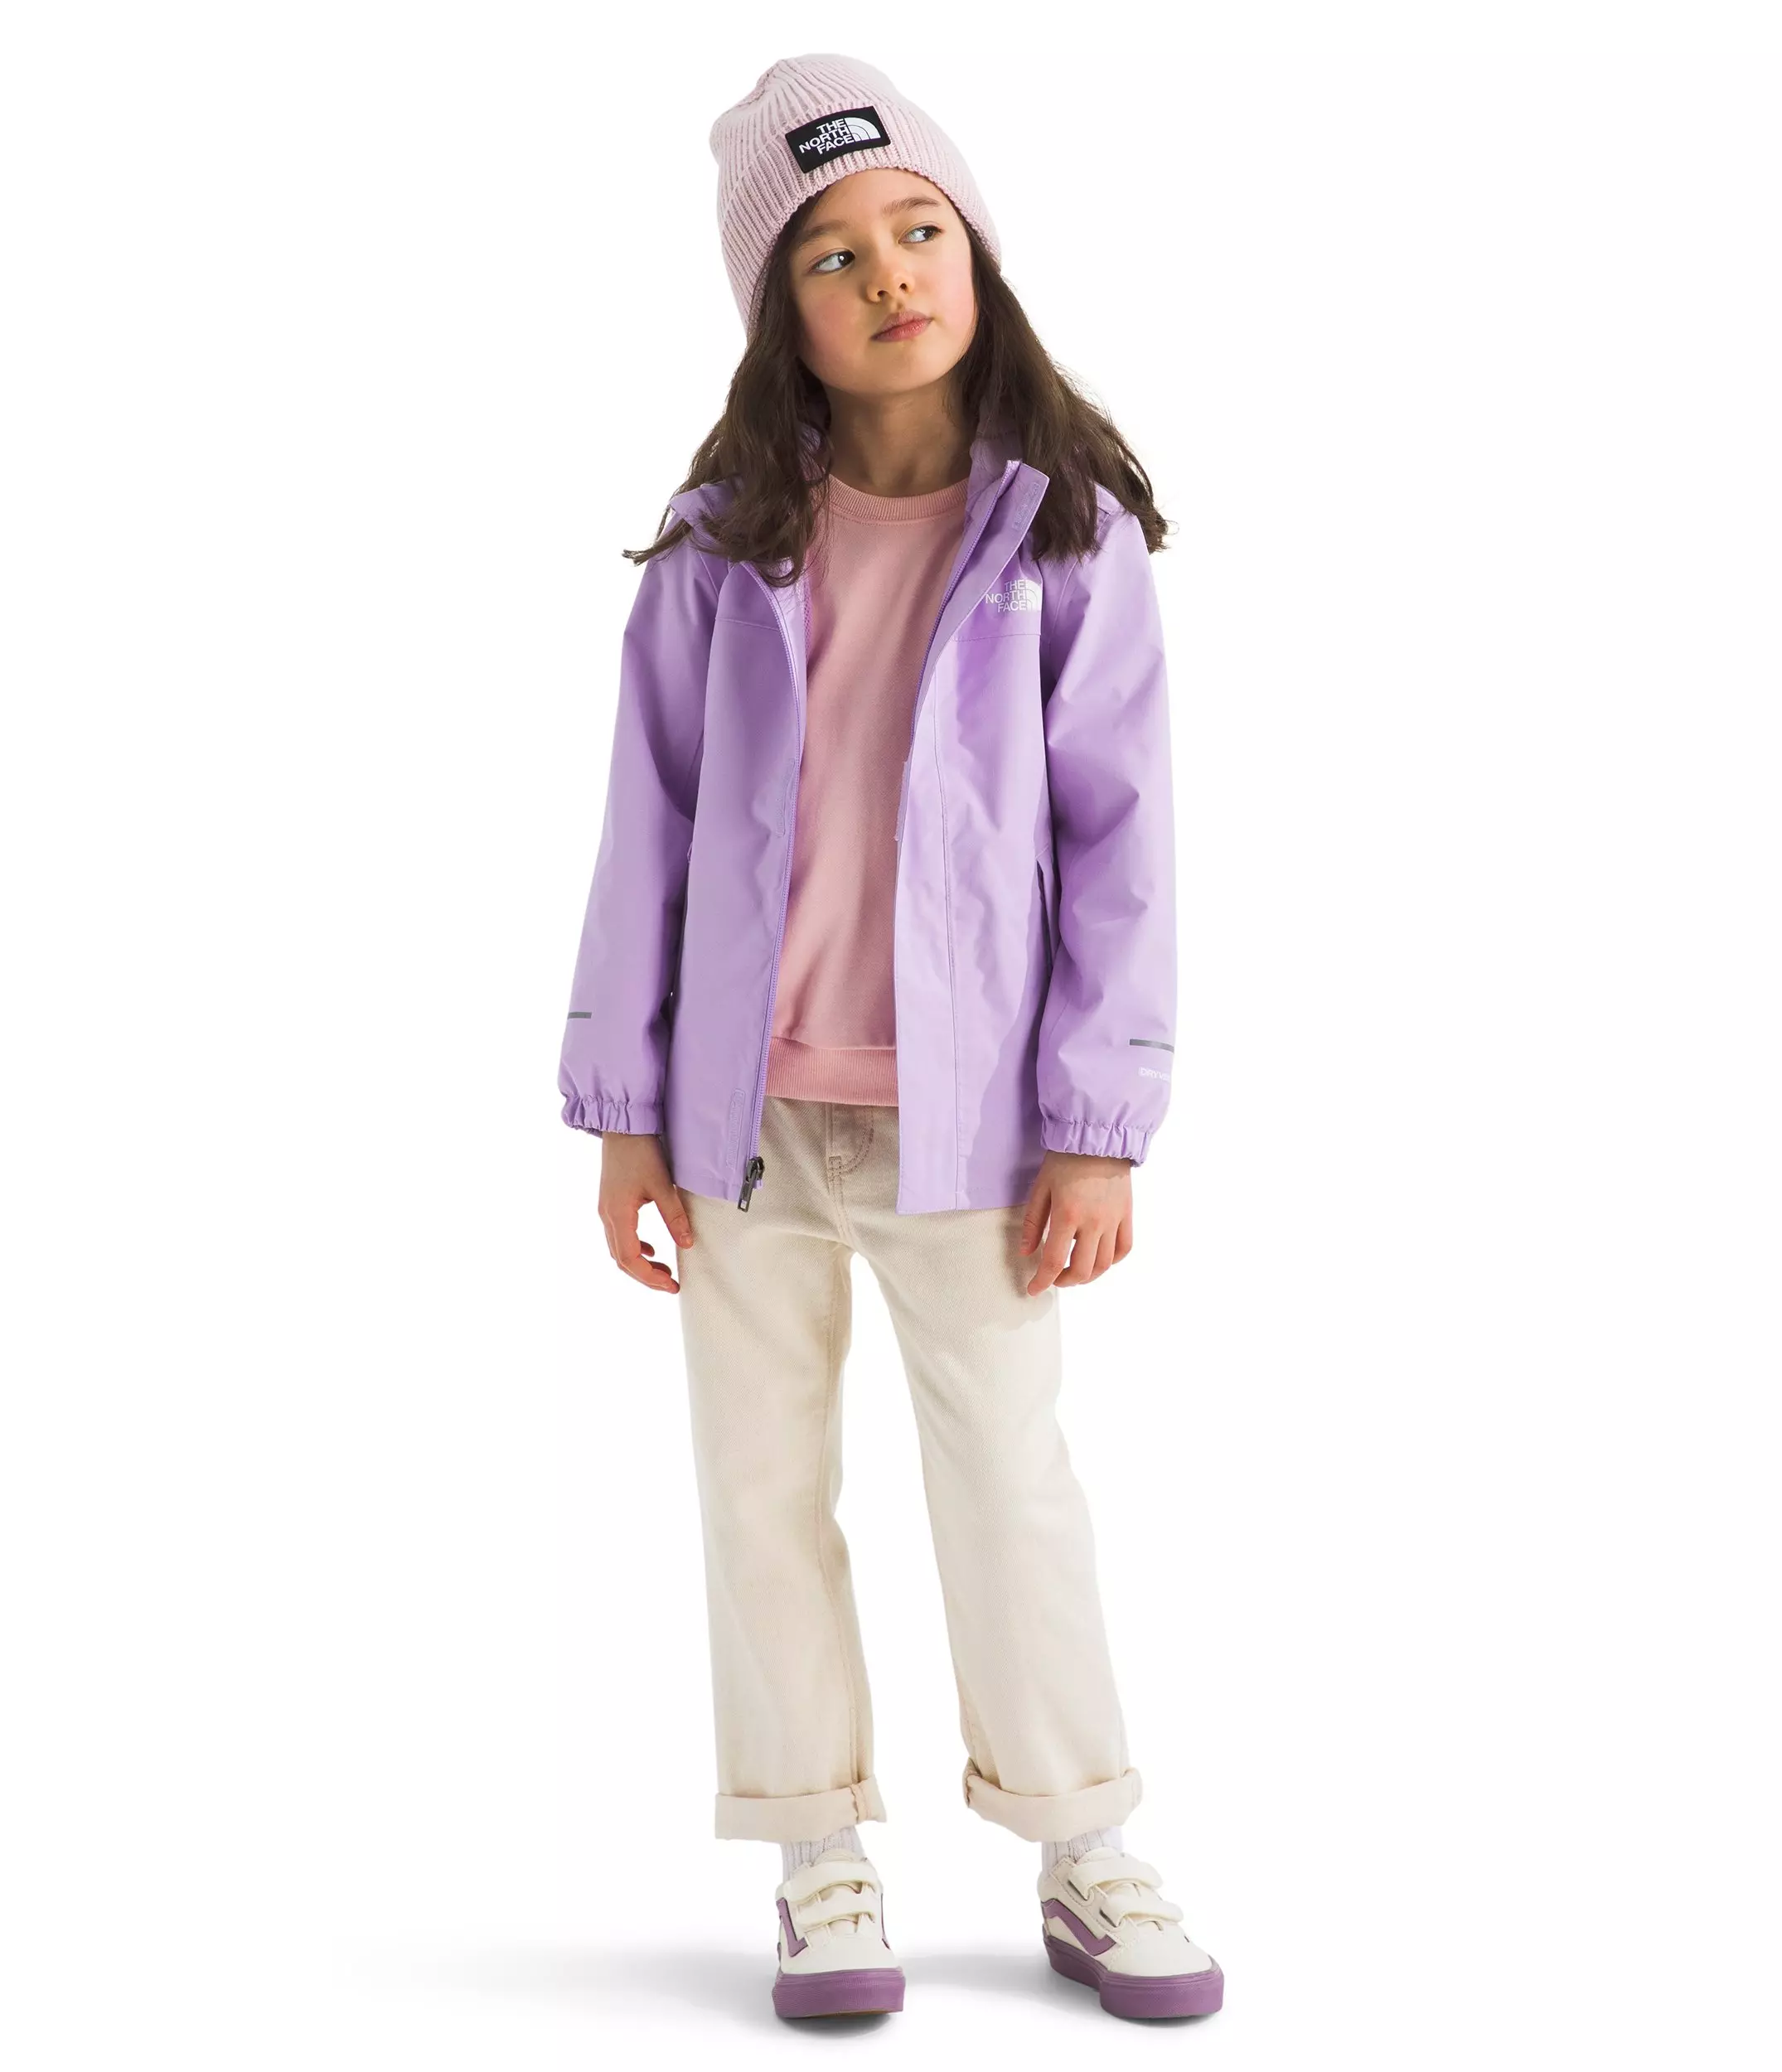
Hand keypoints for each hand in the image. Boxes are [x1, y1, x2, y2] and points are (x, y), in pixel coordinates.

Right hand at [598, 1131, 694, 1292]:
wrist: (623, 1125)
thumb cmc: (641, 1151)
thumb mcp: (662, 1185)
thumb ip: (674, 1216)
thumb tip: (687, 1244)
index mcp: (618, 1215)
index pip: (630, 1259)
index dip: (649, 1277)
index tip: (671, 1286)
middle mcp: (607, 1216)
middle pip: (621, 1259)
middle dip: (645, 1275)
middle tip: (670, 1283)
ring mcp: (606, 1209)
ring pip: (618, 1248)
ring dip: (640, 1262)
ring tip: (663, 1268)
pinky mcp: (610, 1202)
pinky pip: (618, 1234)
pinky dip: (634, 1247)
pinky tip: (652, 1247)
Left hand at [1018, 1150, 1133, 1293]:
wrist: (1098, 1137)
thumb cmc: (1065, 1159)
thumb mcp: (1041, 1187)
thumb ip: (1032, 1222)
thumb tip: (1025, 1251)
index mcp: (1067, 1216)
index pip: (1053, 1261)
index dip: (1042, 1281)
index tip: (1034, 1289)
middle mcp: (1093, 1223)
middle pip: (1082, 1270)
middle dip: (1064, 1281)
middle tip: (1054, 1278)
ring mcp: (1113, 1220)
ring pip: (1104, 1264)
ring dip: (1087, 1276)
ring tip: (1074, 1272)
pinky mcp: (1126, 1215)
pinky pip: (1124, 1248)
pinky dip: (1111, 1260)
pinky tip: (1099, 1259)